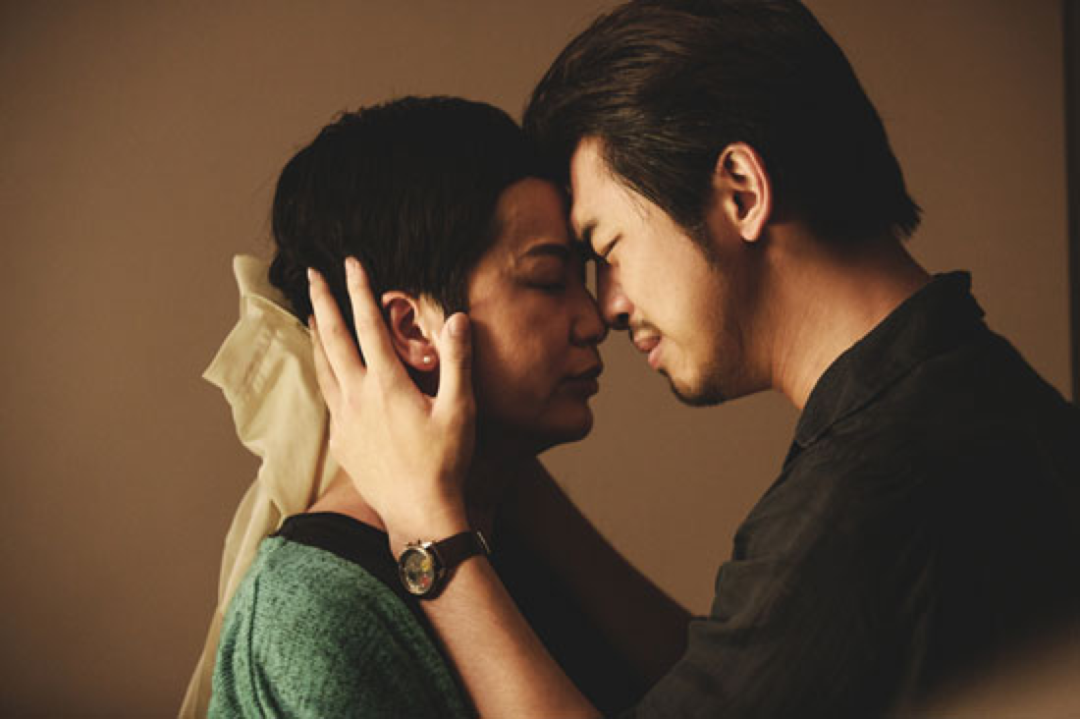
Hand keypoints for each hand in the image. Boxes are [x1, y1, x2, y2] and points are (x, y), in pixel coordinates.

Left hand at [307, 257, 475, 547]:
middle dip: (323, 302)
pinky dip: (322, 371)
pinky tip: (324, 368)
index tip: (351, 264)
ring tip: (310, 314)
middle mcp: (358, 397)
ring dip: (316, 335)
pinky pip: (326, 395)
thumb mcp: (460, 409)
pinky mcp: (340, 441)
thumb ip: (457, 360)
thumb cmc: (445, 463)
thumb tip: (457, 318)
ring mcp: (344, 420)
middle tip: (312, 273)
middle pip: (333, 338)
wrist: (418, 513)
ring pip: (322, 366)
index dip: (360, 290)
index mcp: (387, 384)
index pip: (369, 325)